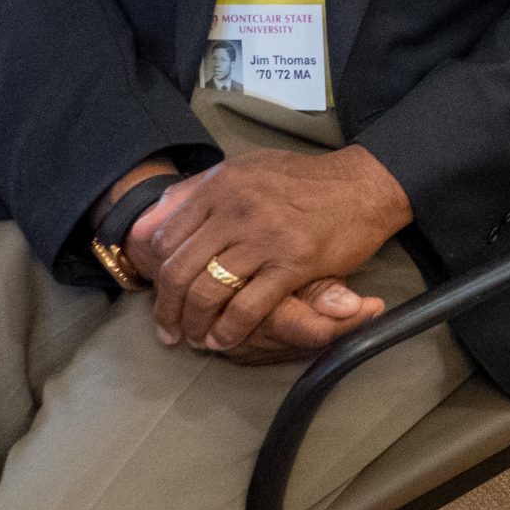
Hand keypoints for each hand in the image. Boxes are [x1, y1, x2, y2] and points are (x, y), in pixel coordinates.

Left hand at [144, 145, 410, 353]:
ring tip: (195, 339)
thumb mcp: (246, 170)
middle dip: (167, 309)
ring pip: (208, 292)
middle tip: (168, 330)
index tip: (160, 294)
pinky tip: (224, 339)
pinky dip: (229, 330)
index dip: (156, 273)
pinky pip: (247, 307)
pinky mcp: (293, 263)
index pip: (166, 238)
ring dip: (195, 325)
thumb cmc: (304, 181)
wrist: (363, 186)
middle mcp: (237, 209)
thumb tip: (146, 224)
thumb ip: (196, 193)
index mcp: (222, 185)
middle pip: (180, 270)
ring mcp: (265, 237)